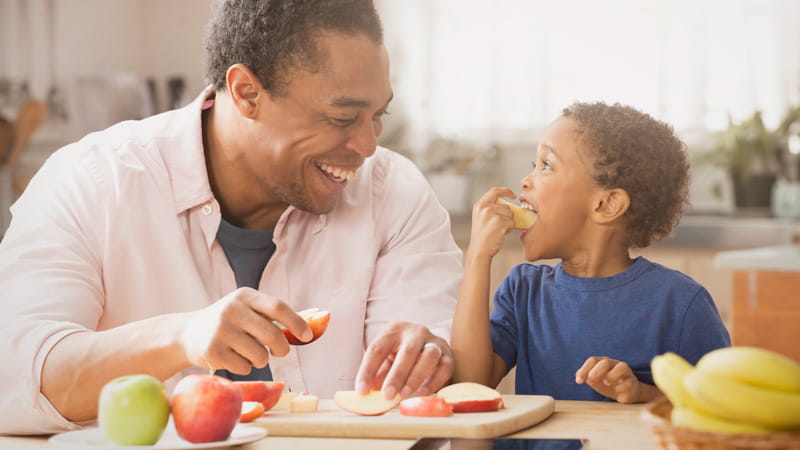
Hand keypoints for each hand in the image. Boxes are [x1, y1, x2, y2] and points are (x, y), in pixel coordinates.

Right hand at [179, 287, 312, 373]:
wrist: (187, 333)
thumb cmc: (228, 322)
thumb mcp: (246, 309)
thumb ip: (271, 315)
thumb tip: (307, 329)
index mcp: (245, 295)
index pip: (278, 307)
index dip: (296, 322)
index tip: (307, 336)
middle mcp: (231, 309)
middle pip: (272, 334)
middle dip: (282, 348)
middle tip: (281, 352)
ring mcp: (220, 330)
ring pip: (260, 355)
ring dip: (261, 359)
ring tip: (249, 352)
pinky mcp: (212, 351)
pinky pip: (245, 367)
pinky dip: (245, 367)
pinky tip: (233, 358)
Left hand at [355, 321, 452, 398]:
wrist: (425, 343)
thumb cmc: (399, 353)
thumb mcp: (385, 358)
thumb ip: (377, 374)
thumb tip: (366, 393)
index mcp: (394, 330)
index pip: (377, 349)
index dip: (368, 370)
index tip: (362, 390)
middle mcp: (415, 332)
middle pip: (407, 351)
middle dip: (397, 375)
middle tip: (387, 395)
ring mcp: (434, 341)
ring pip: (429, 356)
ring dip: (416, 377)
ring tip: (404, 394)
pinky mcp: (447, 354)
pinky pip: (444, 367)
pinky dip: (434, 381)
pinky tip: (423, 392)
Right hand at [468, 187, 516, 260]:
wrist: (479, 251)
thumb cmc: (482, 237)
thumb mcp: (482, 218)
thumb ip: (491, 209)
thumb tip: (509, 206)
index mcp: (479, 205)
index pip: (494, 191)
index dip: (506, 191)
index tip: (513, 195)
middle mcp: (484, 208)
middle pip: (506, 206)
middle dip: (507, 216)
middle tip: (498, 227)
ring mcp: (491, 214)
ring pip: (511, 214)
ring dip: (508, 223)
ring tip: (498, 231)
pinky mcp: (499, 222)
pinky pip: (512, 222)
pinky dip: (509, 229)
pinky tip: (500, 234)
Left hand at [575, 356, 642, 403]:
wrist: (626, 393)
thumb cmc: (608, 384)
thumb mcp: (595, 380)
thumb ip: (585, 376)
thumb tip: (578, 376)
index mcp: (603, 362)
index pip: (592, 360)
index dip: (584, 370)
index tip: (578, 381)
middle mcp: (614, 364)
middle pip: (605, 362)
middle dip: (596, 371)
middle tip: (590, 380)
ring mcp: (625, 372)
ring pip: (622, 367)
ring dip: (612, 375)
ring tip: (606, 383)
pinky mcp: (633, 382)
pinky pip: (629, 382)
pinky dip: (621, 386)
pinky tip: (617, 390)